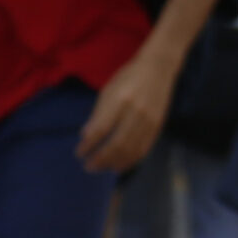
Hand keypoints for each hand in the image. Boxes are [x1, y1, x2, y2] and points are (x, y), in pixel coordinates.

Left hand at [78, 49, 182, 174]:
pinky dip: (131, 160)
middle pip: (117, 143)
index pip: (101, 129)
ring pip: (131, 149)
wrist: (159, 68)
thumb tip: (87, 136)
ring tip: (102, 168)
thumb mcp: (108, 90)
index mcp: (120, 100)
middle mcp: (136, 112)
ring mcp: (150, 120)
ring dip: (114, 162)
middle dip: (100, 158)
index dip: (89, 144)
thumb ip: (99, 113)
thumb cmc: (128, 77)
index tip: (79, 153)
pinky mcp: (158, 126)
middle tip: (88, 166)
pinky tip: (120, 166)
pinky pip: (144, 148)